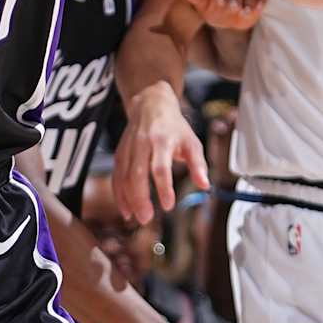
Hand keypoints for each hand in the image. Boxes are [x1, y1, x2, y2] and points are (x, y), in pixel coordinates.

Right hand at [114, 86, 207, 224]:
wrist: (151, 104)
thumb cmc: (174, 126)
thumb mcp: (192, 142)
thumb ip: (198, 165)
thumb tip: (205, 186)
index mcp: (163, 140)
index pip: (160, 167)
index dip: (163, 187)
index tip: (168, 205)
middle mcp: (142, 143)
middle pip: (137, 173)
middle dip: (140, 198)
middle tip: (146, 219)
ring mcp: (128, 148)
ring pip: (123, 176)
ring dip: (127, 199)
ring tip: (135, 218)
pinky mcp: (119, 152)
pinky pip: (116, 175)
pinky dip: (118, 193)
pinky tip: (125, 209)